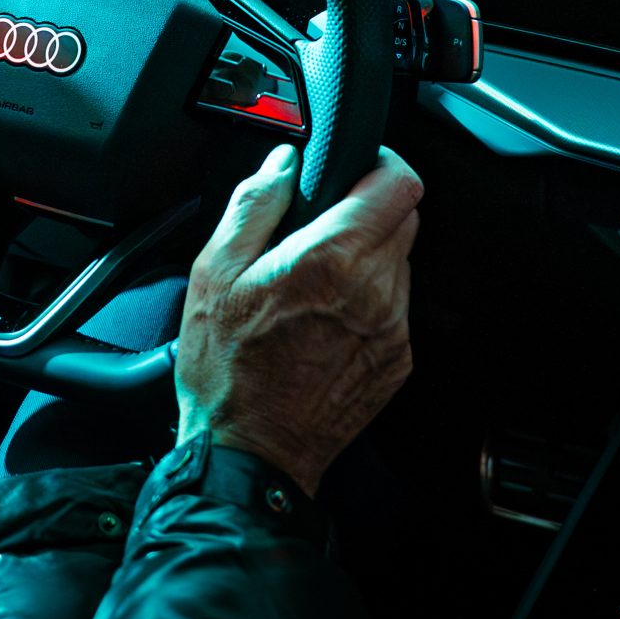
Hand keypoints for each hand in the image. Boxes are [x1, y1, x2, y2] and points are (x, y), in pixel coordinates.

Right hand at [175, 145, 421, 495]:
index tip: (357, 169)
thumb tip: (284, 163)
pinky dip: (371, 299)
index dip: (380, 164)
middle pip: (404, 218)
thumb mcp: (215, 272)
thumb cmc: (226, 369)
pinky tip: (327, 320)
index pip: (400, 184)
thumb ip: (255, 204)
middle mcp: (375, 291)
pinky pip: (397, 306)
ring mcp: (393, 328)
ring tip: (317, 283)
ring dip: (370, 257)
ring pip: (401, 262)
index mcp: (333, 260)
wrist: (249, 454)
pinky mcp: (398, 360)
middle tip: (322, 230)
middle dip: (369, 211)